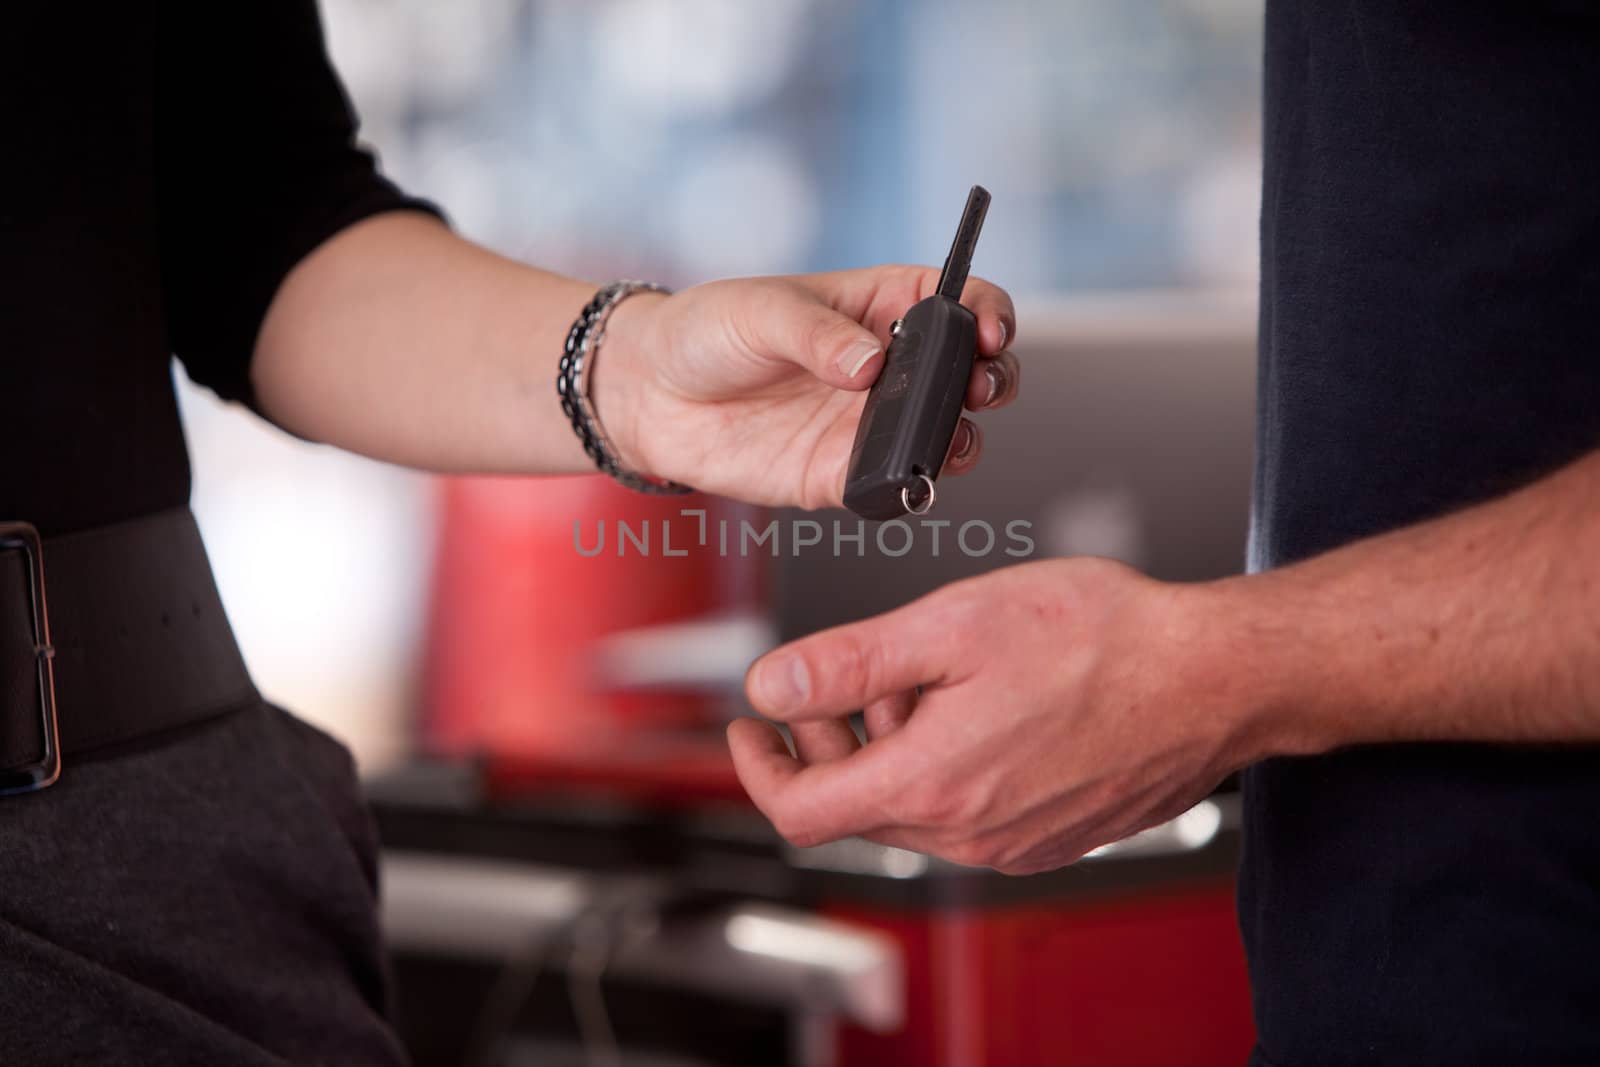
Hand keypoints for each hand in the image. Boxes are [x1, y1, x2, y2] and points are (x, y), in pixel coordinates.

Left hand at [594, 266, 1018, 508]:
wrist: (647, 395)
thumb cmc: (705, 331)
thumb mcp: (759, 311)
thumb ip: (819, 335)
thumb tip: (871, 366)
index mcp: (879, 307)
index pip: (958, 301)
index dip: (988, 312)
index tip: (990, 332)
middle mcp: (888, 367)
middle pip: (970, 372)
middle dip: (994, 379)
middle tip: (981, 388)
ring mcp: (868, 423)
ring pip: (945, 434)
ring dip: (962, 438)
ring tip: (948, 439)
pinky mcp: (840, 474)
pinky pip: (892, 486)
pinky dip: (909, 487)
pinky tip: (905, 480)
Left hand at [728, 558, 1284, 873]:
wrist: (1216, 676)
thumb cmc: (1105, 640)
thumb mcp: (952, 624)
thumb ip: (848, 663)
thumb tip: (771, 686)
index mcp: (932, 784)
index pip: (802, 811)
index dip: (760, 767)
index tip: (751, 728)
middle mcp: (969, 833)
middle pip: (854, 806)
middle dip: (830, 742)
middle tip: (844, 682)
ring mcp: (1012, 843)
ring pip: (910, 808)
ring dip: (890, 749)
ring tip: (928, 679)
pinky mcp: (1048, 835)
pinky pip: (965, 812)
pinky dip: (942, 766)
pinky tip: (976, 707)